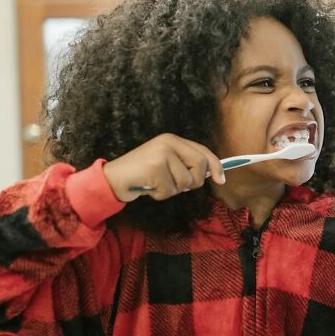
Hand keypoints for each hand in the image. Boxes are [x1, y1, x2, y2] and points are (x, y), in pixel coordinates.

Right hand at [103, 134, 224, 201]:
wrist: (113, 179)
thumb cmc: (143, 175)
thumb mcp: (167, 164)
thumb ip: (186, 165)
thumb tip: (212, 174)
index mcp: (173, 140)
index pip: (203, 151)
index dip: (216, 166)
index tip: (221, 180)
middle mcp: (169, 143)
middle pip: (200, 166)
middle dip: (192, 182)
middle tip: (175, 185)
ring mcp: (161, 154)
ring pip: (185, 182)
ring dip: (172, 190)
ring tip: (157, 184)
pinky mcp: (154, 167)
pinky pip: (170, 190)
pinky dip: (160, 195)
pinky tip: (148, 187)